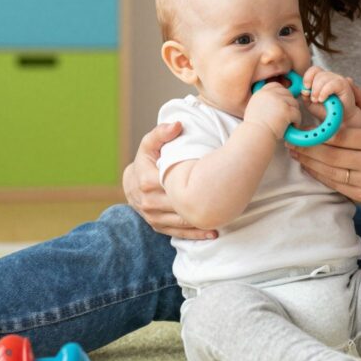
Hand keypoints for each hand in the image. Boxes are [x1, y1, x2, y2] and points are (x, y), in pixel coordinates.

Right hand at [123, 122, 216, 239]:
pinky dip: (195, 234)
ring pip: (180, 221)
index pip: (172, 184)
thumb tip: (177, 125)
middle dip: (200, 204)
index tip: (214, 180)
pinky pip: (177, 232)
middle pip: (179, 205)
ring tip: (225, 218)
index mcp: (146, 180)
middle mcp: (147, 202)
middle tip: (228, 201)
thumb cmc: (147, 159)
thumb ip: (161, 133)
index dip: (191, 184)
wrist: (132, 181)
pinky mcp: (157, 226)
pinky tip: (213, 233)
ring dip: (201, 222)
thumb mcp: (150, 144)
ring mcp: (152, 216)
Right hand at [244, 82, 300, 139]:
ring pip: (294, 103)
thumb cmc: (255, 128)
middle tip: (287, 115)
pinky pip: (297, 113)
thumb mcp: (255, 108)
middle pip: (287, 93)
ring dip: (294, 113)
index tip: (282, 104)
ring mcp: (279, 101)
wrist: (255, 136)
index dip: (281, 94)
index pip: (276, 86)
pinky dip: (297, 121)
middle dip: (289, 104)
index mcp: (261, 93)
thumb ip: (265, 101)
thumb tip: (278, 100)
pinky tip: (292, 127)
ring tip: (289, 122)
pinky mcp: (286, 110)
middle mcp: (270, 94)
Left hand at [287, 84, 360, 204]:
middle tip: (291, 141)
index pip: (339, 137)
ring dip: (309, 163)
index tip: (301, 129)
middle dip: (307, 149)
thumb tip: (345, 80)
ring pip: (330, 172)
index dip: (317, 134)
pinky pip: (335, 185)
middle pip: (331, 156)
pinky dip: (319, 176)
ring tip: (295, 153)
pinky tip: (309, 166)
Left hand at [301, 66, 360, 127]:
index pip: (314, 70)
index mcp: (322, 79)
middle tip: (313, 99)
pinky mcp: (344, 85)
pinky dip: (325, 92)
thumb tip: (304, 90)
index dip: (308, 77)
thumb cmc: (327, 110)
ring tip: (318, 100)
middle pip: (318, 74)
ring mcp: (338, 80)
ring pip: (324, 78)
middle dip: (313, 88)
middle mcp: (330, 77)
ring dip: (317, 90)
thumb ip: (305, 96)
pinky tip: (322, 99)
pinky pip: (332, 84)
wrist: (340, 119)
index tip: (306, 88)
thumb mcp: (311, 105)